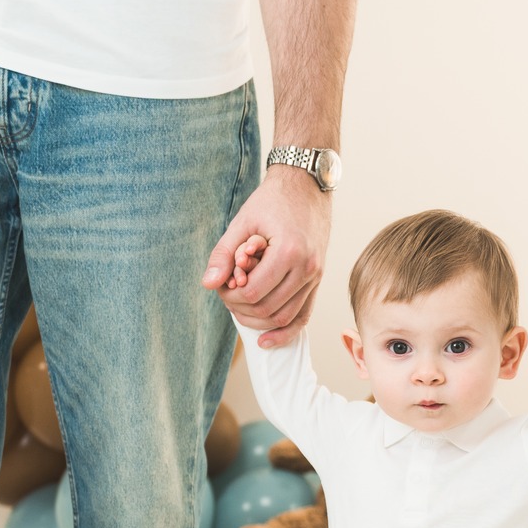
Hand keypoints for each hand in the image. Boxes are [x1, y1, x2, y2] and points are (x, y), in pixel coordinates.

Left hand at [202, 169, 331, 343]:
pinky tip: (265, 341)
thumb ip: (224, 254)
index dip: (231, 296)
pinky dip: (285, 331)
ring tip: (240, 309)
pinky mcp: (318, 280)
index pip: (254, 292)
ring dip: (259, 320)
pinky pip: (303, 316)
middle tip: (227, 296)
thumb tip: (208, 284)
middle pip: (268, 308)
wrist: (307, 186)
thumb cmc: (272, 201)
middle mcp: (308, 268)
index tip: (221, 286)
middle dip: (242, 308)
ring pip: (285, 316)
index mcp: (289, 252)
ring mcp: (317, 276)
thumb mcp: (242, 222)